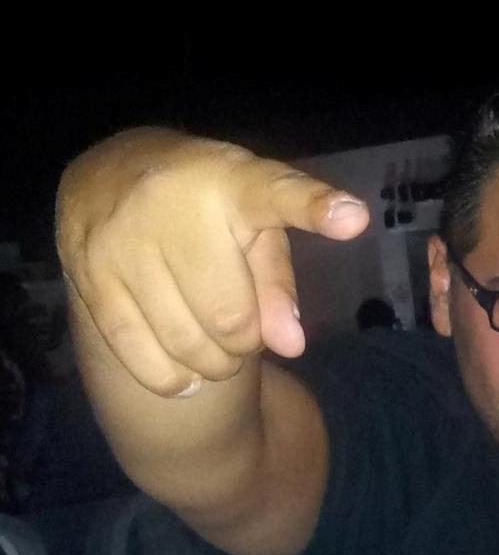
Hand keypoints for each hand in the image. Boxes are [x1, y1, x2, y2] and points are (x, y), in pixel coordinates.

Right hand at [56, 128, 370, 397]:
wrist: (108, 177)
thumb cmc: (208, 211)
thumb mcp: (254, 227)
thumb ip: (280, 283)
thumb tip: (291, 346)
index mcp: (228, 180)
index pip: (274, 194)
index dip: (315, 206)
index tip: (354, 218)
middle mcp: (168, 202)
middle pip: (231, 317)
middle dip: (245, 339)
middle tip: (240, 326)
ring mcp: (121, 239)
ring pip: (187, 344)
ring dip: (212, 362)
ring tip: (213, 343)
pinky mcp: (88, 274)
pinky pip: (140, 354)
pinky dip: (172, 378)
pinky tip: (184, 371)